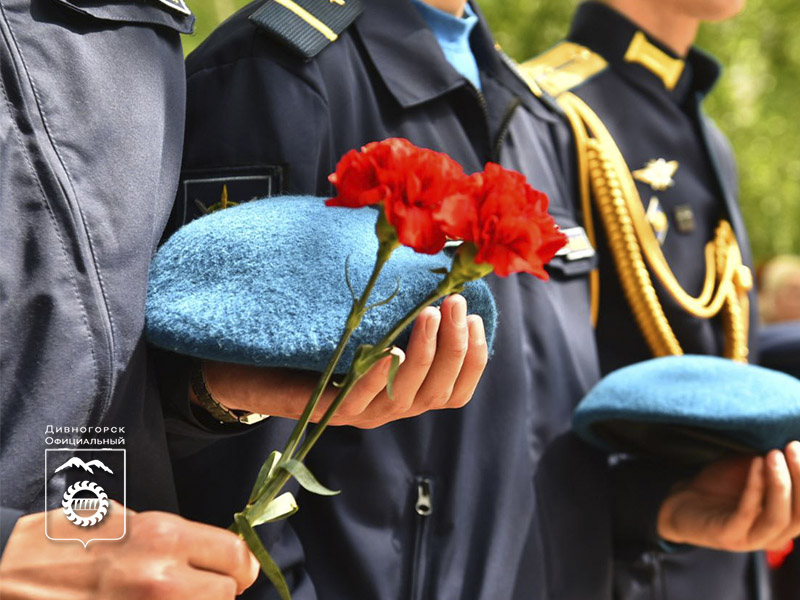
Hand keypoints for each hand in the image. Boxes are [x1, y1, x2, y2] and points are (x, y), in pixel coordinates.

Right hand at [0, 502, 258, 598]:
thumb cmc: (69, 540)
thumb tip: (217, 556)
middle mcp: (161, 577)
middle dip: (217, 591)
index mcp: (164, 536)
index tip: (235, 571)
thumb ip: (176, 540)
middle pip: (225, 594)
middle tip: (197, 587)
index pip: (236, 555)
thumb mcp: (130, 522)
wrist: (11, 570)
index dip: (240, 566)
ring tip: (167, 598)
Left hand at [203, 294, 487, 427]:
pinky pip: (360, 401)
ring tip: (428, 313)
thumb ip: (400, 316)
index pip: (455, 391)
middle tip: (455, 303)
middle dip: (455, 347)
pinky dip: (379, 377)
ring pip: (407, 397)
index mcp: (405, 391)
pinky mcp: (329, 411)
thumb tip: (437, 278)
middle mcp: (389, 407)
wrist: (257, 368)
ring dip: (424, 354)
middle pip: (438, 392)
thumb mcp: (369, 326)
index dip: (474, 360)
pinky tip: (391, 350)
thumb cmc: (319, 342)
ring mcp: (360, 413)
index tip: (476, 318)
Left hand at [657, 441, 799, 551]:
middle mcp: (773, 536)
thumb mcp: (751, 470)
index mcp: (784, 521)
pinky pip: (747, 512)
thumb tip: (792, 441)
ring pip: (778, 518)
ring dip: (780, 484)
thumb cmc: (721, 484)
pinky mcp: (727, 536)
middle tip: (793, 446)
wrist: (682, 501)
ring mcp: (750, 540)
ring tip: (773, 454)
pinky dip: (754, 487)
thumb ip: (772, 462)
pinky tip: (755, 462)